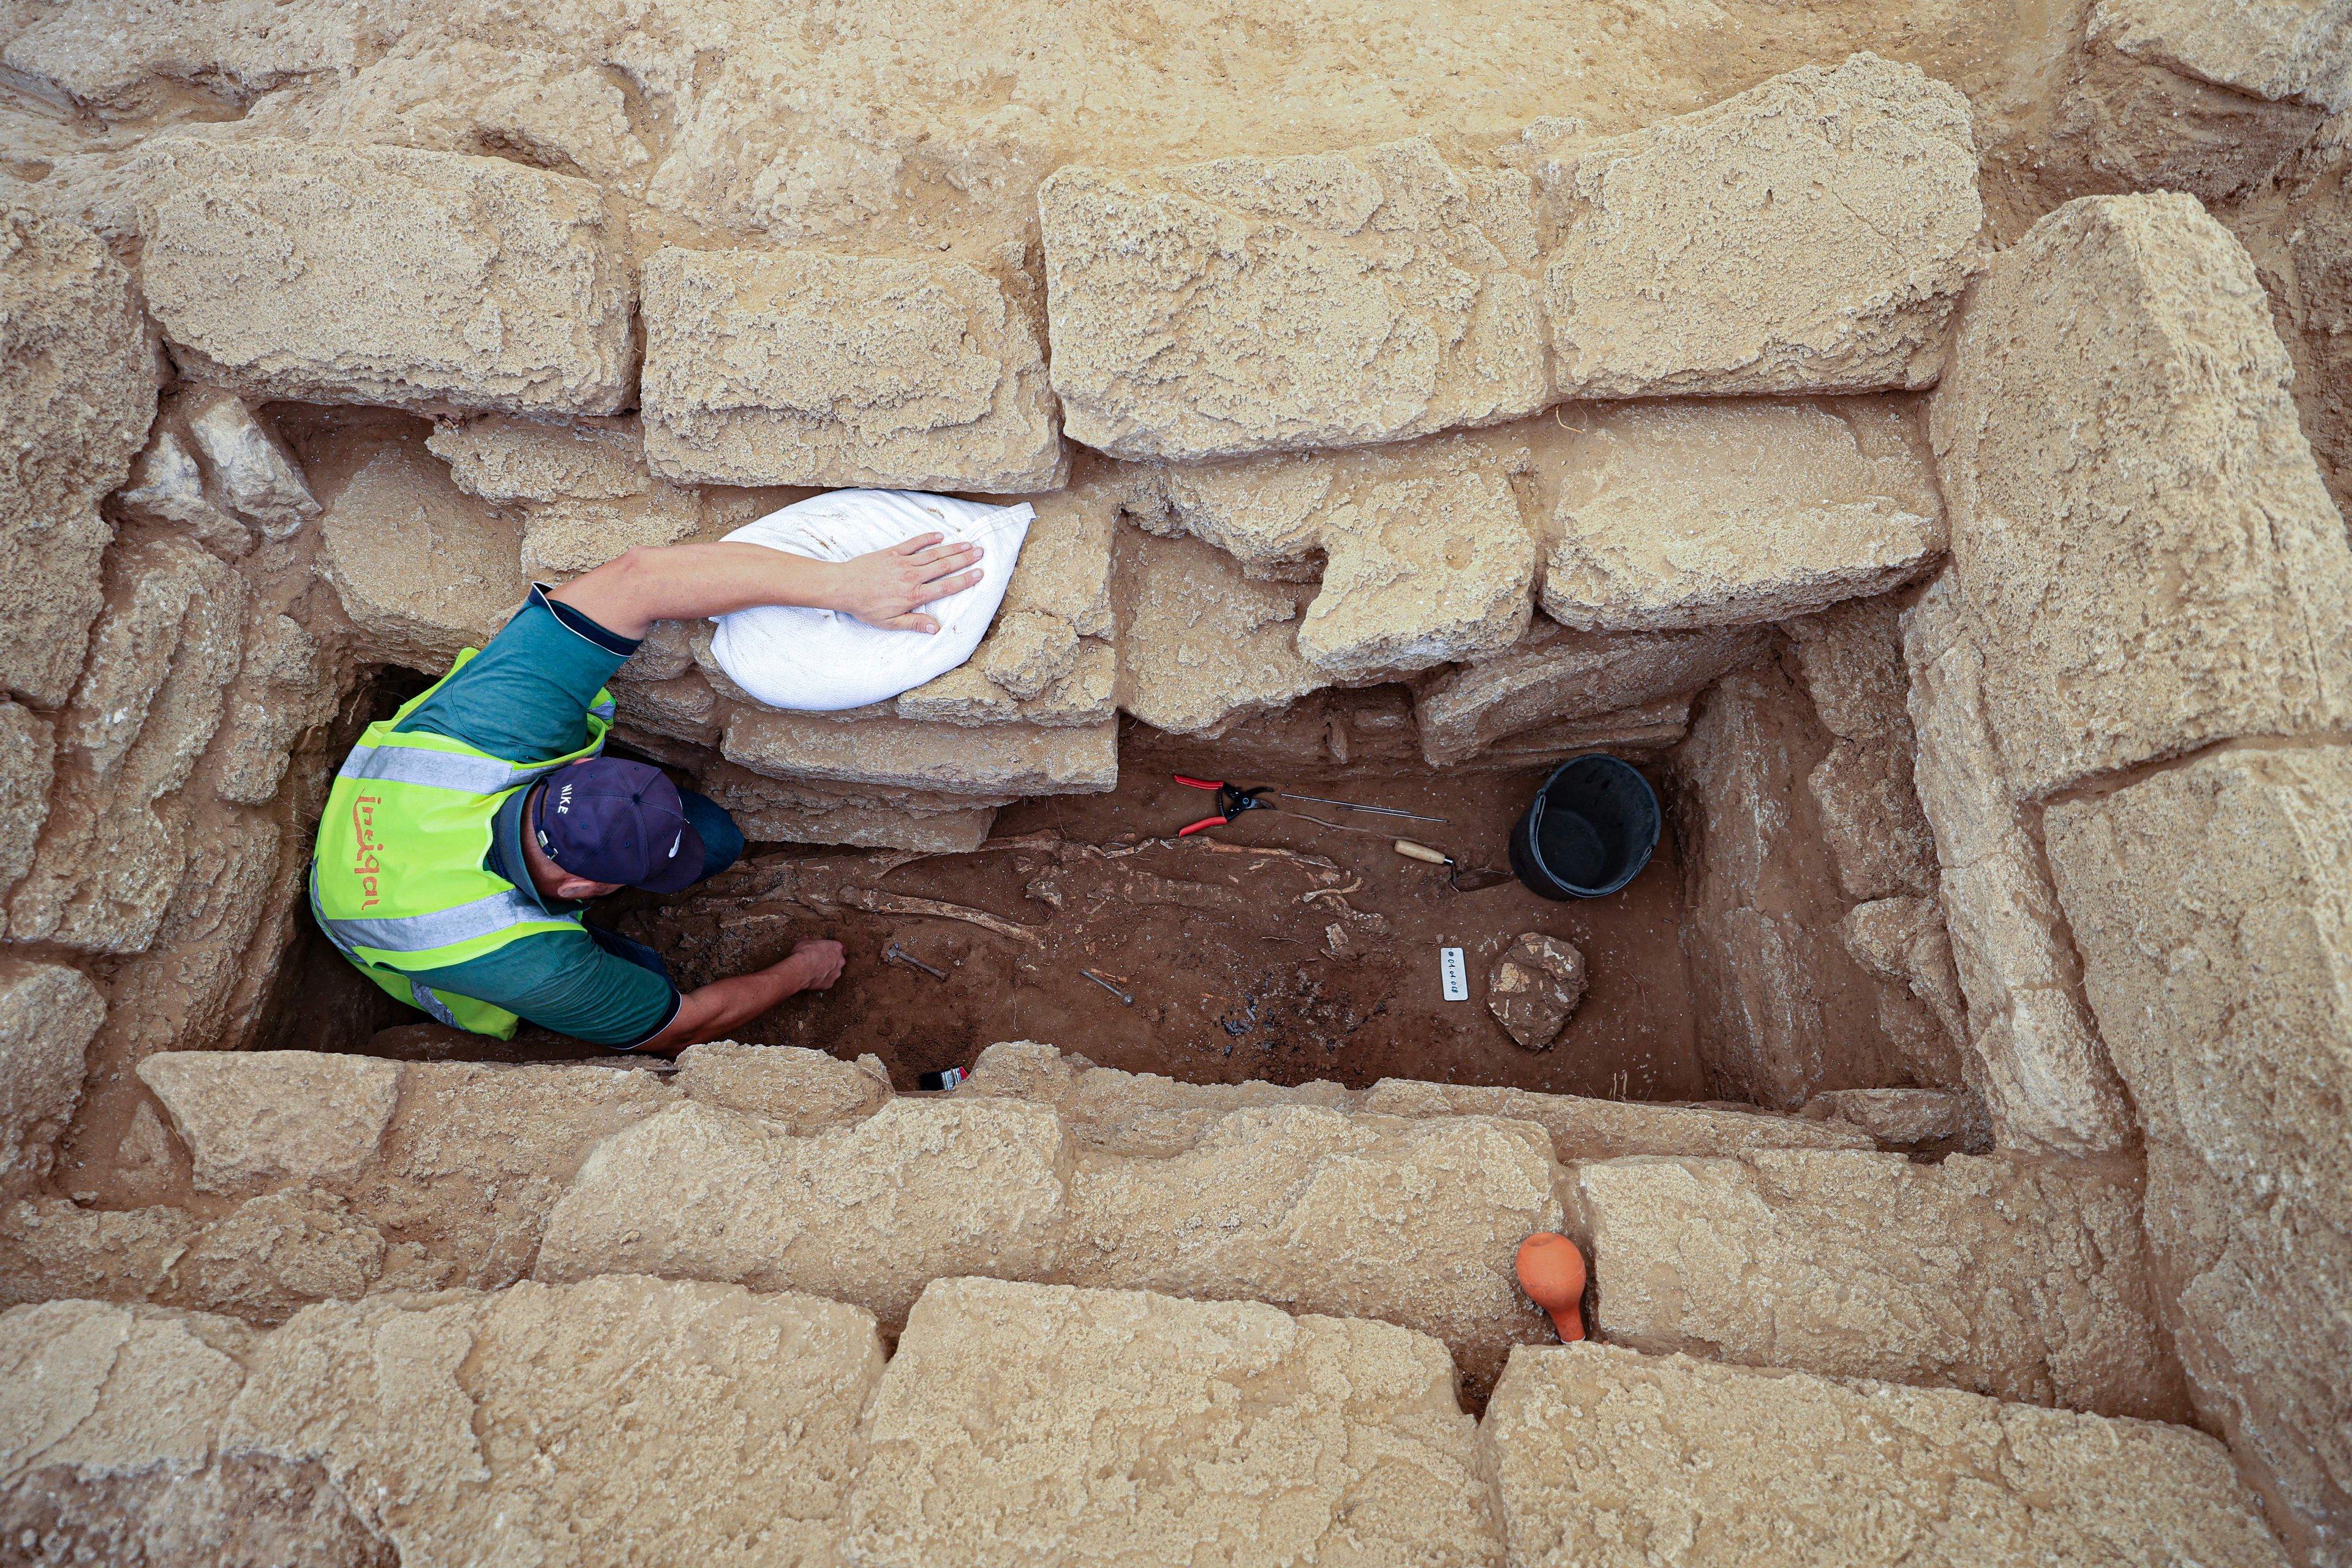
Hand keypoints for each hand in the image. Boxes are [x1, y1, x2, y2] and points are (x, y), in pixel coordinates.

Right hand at [782, 938, 845, 990]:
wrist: (801, 969)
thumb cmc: (804, 955)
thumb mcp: (804, 941)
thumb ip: (809, 941)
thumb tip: (806, 940)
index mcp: (836, 947)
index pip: (840, 947)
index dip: (833, 949)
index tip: (827, 950)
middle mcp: (839, 960)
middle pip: (838, 960)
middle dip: (831, 961)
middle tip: (820, 961)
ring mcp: (836, 973)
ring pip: (834, 972)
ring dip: (827, 971)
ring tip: (815, 971)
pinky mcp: (830, 983)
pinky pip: (827, 981)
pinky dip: (822, 980)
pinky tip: (814, 978)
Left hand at [829, 535, 983, 632]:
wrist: (843, 586)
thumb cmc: (865, 607)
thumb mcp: (890, 622)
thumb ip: (914, 623)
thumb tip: (936, 628)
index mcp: (913, 595)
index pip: (946, 587)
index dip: (964, 580)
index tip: (980, 573)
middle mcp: (912, 576)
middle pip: (944, 566)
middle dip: (964, 559)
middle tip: (981, 552)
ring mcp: (903, 562)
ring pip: (933, 553)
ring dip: (952, 548)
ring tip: (968, 544)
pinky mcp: (892, 552)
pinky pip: (914, 543)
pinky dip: (927, 538)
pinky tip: (940, 536)